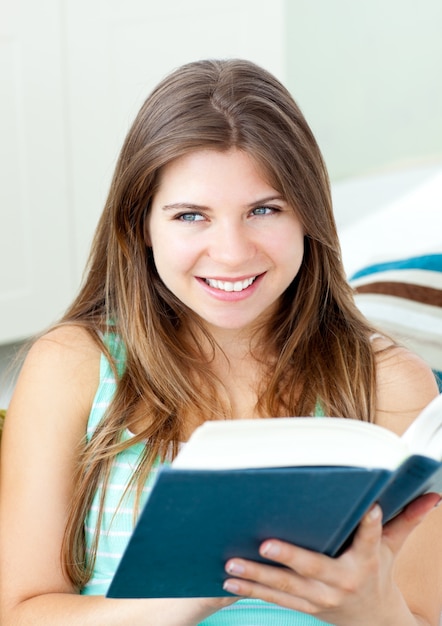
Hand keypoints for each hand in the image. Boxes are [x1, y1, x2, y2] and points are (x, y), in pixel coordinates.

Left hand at [223, 493, 439, 624]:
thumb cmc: (379, 572)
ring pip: (286, 588)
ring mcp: (320, 599)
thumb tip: (434, 496)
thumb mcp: (393, 547)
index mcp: (365, 561)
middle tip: (262, 546)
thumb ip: (406, 520)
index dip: (370, 524)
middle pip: (313, 569)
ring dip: (256, 579)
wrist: (374, 621)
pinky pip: (275, 600)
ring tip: (230, 566)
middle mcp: (342, 582)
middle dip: (287, 558)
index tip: (370, 508)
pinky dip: (251, 592)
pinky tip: (228, 583)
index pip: (369, 538)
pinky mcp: (304, 606)